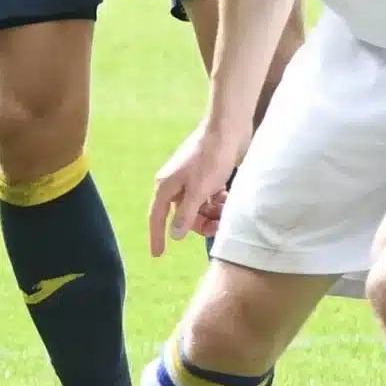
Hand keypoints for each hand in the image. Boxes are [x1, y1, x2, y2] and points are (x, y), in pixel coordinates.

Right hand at [148, 117, 249, 256]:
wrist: (229, 129)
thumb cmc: (211, 158)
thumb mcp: (198, 191)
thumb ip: (186, 214)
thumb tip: (175, 234)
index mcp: (166, 185)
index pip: (157, 217)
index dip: (157, 237)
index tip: (158, 255)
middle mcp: (176, 183)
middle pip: (182, 215)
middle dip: (199, 224)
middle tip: (217, 227)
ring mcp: (191, 178)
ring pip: (198, 207)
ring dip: (211, 213)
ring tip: (225, 210)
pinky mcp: (207, 174)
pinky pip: (208, 197)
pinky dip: (216, 202)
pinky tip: (226, 197)